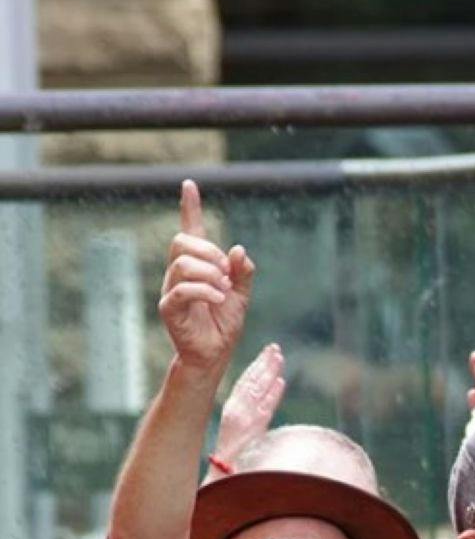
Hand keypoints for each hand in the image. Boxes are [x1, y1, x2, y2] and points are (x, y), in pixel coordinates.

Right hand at [157, 180, 253, 371]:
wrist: (215, 353)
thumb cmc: (225, 324)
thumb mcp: (242, 295)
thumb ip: (242, 272)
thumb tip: (238, 249)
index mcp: (198, 267)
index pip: (191, 231)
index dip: (190, 208)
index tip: (190, 185)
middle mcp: (179, 274)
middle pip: (182, 242)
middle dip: (208, 251)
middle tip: (227, 272)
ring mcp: (172, 289)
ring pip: (182, 263)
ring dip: (210, 273)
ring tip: (224, 289)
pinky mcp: (169, 308)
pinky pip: (181, 289)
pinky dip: (205, 290)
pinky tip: (219, 298)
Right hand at [215, 343, 284, 462]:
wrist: (225, 480)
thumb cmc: (233, 460)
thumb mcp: (237, 433)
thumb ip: (248, 417)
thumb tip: (259, 406)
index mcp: (231, 412)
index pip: (243, 383)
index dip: (255, 367)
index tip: (265, 353)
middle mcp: (237, 412)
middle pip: (251, 382)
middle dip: (264, 363)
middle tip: (275, 348)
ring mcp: (245, 420)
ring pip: (258, 390)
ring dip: (269, 372)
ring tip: (279, 357)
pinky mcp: (254, 431)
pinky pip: (265, 409)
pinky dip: (273, 394)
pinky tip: (280, 382)